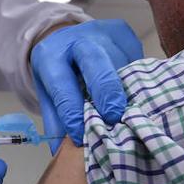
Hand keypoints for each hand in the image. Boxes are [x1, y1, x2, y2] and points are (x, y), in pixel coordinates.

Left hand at [31, 20, 141, 151]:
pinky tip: (134, 91)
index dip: (71, 112)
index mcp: (50, 55)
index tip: (80, 135)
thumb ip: (56, 120)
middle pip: (94, 62)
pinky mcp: (123, 32)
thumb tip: (62, 152)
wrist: (66, 37)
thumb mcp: (48, 92)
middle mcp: (76, 39)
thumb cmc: (58, 71)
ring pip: (120, 62)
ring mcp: (102, 32)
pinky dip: (136, 78)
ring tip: (130, 112)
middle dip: (106, 91)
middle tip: (114, 117)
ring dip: (127, 89)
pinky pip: (135, 58)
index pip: (61, 84)